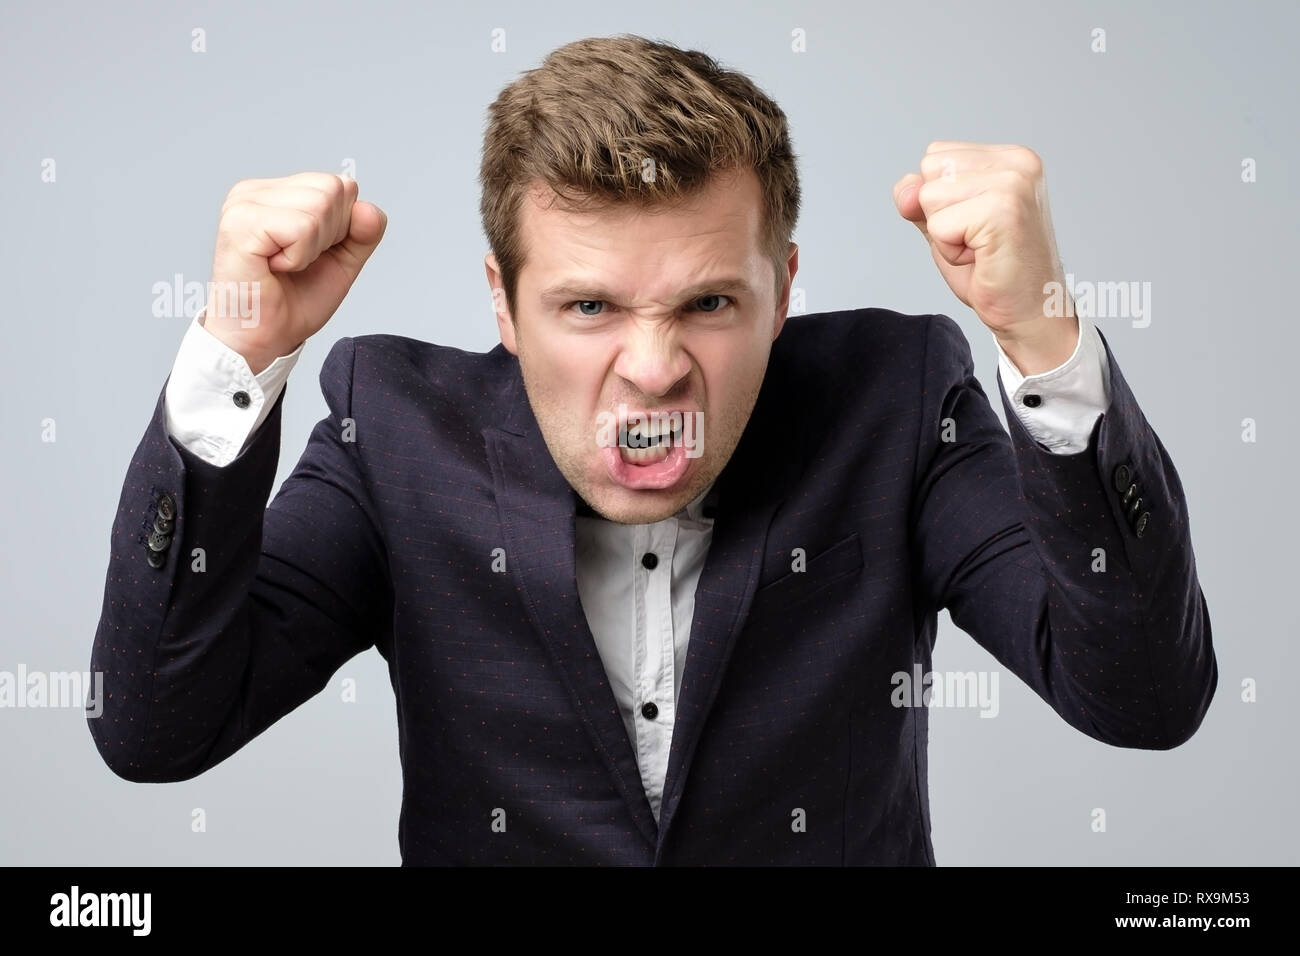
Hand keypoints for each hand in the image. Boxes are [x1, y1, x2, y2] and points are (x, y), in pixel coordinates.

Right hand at [203, 172, 386, 372]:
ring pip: (320, 204)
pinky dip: (299, 256)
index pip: (340, 185)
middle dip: (330, 235)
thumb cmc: (293, 302)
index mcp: (276, 193)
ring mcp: (244, 203)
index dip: (342, 227)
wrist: (264, 339)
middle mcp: (255, 191)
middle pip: (333, 188)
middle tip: (297, 262)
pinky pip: (301, 227)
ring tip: (285, 266)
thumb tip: (369, 209)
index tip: (311, 254)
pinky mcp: (240, 223)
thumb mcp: (342, 262)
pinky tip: (275, 267)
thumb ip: (362, 233)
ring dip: (312, 248)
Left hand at [893, 142, 1074, 370]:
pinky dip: (950, 251)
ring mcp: (1013, 183)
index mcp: (1008, 158)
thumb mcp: (946, 226)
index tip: (975, 226)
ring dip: (944, 235)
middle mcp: (1016, 163)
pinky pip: (939, 225)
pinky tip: (982, 258)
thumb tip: (905, 189)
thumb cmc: (992, 271)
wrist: (1030, 312)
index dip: (940, 200)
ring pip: (930, 197)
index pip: (934, 156)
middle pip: (929, 171)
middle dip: (939, 214)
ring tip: (980, 249)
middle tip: (977, 241)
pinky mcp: (1003, 210)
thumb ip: (920, 200)